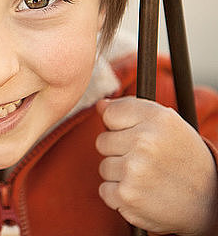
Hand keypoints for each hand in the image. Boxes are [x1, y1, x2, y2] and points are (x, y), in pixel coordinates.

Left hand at [96, 97, 217, 234]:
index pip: (111, 113)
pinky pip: (104, 189)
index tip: (136, 135)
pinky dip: (119, 195)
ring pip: (104, 166)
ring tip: (146, 177)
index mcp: (158, 118)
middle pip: (102, 141)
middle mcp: (146, 141)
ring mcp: (135, 169)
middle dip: (119, 151)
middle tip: (145, 160)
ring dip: (120, 175)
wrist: (209, 201)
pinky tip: (142, 192)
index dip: (120, 127)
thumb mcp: (167, 125)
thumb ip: (131, 110)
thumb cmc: (182, 158)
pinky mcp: (127, 195)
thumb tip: (100, 105)